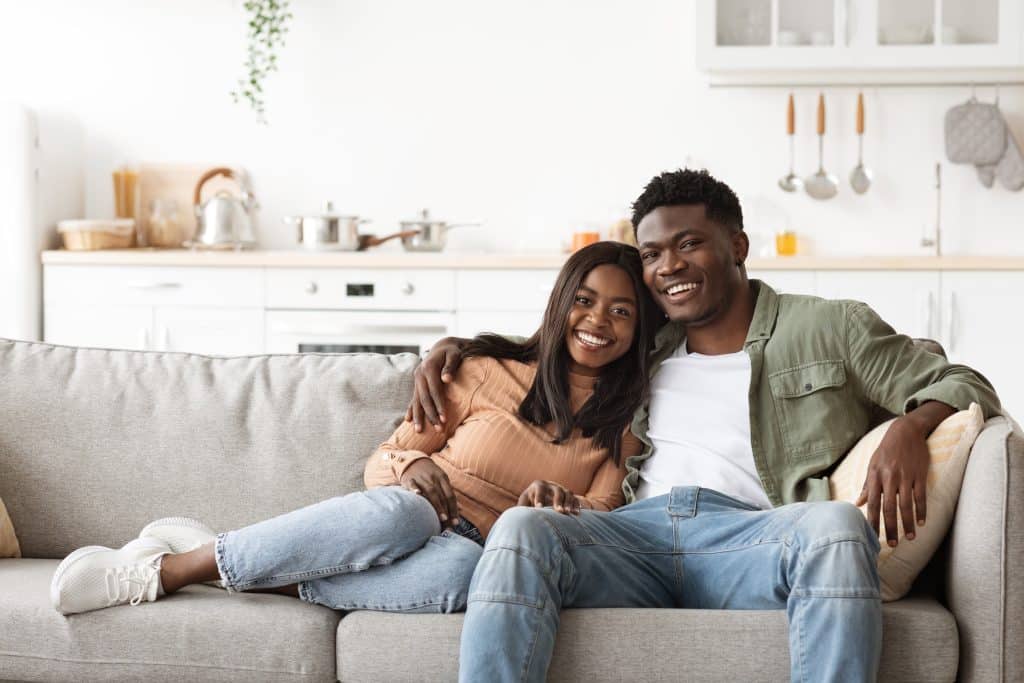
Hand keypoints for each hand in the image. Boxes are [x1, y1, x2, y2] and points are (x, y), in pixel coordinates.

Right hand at [400, 458, 459, 526]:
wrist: (413, 460)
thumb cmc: (429, 474)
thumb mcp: (441, 480)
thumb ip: (449, 494)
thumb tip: (461, 509)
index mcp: (443, 478)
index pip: (451, 496)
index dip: (454, 509)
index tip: (456, 522)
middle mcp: (434, 478)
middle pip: (442, 496)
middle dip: (447, 512)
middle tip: (449, 526)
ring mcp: (422, 478)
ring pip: (431, 491)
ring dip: (437, 505)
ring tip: (442, 518)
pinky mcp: (410, 479)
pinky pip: (413, 484)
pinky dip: (415, 489)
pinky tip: (418, 495)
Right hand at [405, 337, 469, 432]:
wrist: (443, 346)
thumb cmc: (453, 352)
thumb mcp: (454, 355)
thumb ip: (450, 366)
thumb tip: (447, 379)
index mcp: (429, 368)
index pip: (434, 391)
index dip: (439, 405)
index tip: (445, 419)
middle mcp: (420, 374)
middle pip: (424, 398)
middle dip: (430, 415)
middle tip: (438, 429)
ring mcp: (417, 379)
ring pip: (417, 400)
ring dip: (418, 416)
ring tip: (419, 431)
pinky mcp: (417, 383)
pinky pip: (413, 398)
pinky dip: (411, 409)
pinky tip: (408, 420)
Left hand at [517, 480, 580, 514]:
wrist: (540, 497)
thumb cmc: (529, 502)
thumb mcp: (524, 502)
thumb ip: (521, 508)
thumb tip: (516, 516)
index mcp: (538, 485)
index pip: (540, 490)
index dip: (539, 498)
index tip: (539, 508)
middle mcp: (551, 485)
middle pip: (557, 490)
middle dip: (558, 500)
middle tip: (559, 511)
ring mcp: (561, 489)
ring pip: (567, 493)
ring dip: (568, 503)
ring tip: (568, 513)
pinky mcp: (568, 495)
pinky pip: (575, 498)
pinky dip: (576, 505)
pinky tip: (576, 514)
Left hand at [855, 417, 929, 546]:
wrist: (905, 431)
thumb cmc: (886, 450)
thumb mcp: (872, 464)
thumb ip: (867, 485)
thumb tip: (858, 503)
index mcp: (875, 476)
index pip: (872, 502)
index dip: (872, 520)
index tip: (871, 536)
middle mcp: (889, 477)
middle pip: (888, 507)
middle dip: (890, 527)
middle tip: (892, 544)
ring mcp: (906, 476)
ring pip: (906, 504)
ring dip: (907, 523)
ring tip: (909, 537)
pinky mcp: (920, 474)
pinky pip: (920, 496)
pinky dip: (921, 510)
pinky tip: (921, 523)